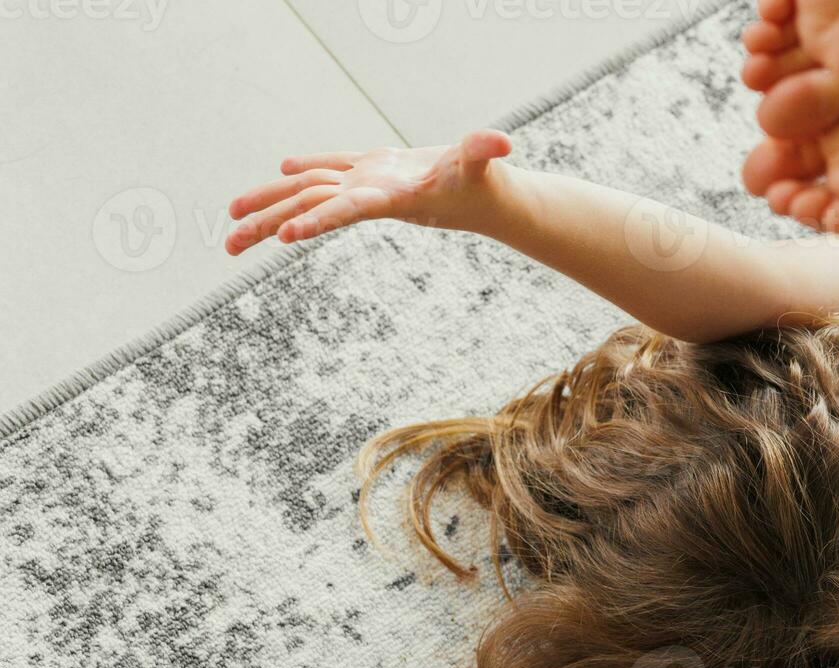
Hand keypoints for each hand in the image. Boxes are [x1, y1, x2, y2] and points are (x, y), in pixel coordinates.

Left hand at [225, 128, 514, 255]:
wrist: (491, 199)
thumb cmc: (486, 186)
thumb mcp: (483, 166)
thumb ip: (484, 150)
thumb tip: (500, 141)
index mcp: (389, 198)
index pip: (345, 210)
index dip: (317, 220)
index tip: (284, 238)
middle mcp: (369, 194)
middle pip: (310, 207)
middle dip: (268, 223)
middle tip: (227, 245)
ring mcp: (369, 183)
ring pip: (310, 191)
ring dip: (270, 203)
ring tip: (231, 218)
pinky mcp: (377, 170)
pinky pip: (334, 168)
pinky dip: (307, 168)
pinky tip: (282, 168)